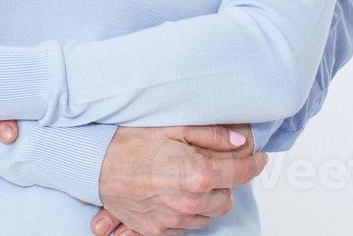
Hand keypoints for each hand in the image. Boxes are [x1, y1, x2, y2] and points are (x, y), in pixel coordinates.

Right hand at [90, 124, 266, 235]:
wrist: (93, 165)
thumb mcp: (171, 126)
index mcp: (197, 175)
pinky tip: (172, 195)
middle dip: (223, 183)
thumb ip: (211, 134)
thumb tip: (240, 141)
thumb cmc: (129, 142)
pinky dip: (185, 213)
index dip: (254, 164)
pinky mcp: (156, 230)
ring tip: (188, 179)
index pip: (240, 174)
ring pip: (207, 216)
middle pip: (225, 199)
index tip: (258, 158)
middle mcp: (189, 203)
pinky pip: (184, 227)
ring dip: (205, 200)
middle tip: (210, 165)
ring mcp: (173, 220)